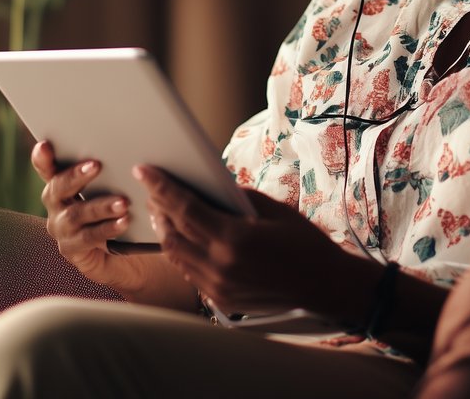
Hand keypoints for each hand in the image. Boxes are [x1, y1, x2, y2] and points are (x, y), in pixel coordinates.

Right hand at [32, 141, 150, 292]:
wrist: (127, 254)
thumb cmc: (121, 210)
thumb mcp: (118, 188)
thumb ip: (113, 172)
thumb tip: (132, 155)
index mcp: (62, 185)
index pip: (48, 168)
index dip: (42, 158)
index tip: (44, 145)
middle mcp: (56, 205)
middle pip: (58, 188)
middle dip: (76, 176)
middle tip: (97, 165)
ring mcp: (61, 228)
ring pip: (76, 214)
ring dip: (100, 206)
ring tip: (123, 202)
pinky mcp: (71, 248)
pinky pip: (88, 237)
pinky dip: (107, 229)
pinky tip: (124, 222)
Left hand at [134, 165, 366, 317]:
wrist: (326, 286)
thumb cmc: (305, 244)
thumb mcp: (273, 210)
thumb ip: (237, 197)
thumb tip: (208, 187)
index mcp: (234, 240)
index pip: (184, 208)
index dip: (160, 187)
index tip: (144, 170)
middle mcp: (220, 266)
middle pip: (172, 232)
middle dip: (159, 207)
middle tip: (153, 188)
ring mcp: (218, 286)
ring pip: (176, 255)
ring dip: (167, 231)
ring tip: (164, 211)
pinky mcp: (221, 299)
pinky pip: (189, 272)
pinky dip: (183, 252)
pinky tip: (186, 238)